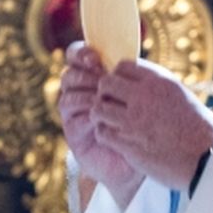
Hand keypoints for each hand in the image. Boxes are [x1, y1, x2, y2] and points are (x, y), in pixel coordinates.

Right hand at [59, 43, 142, 206]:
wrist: (144, 158)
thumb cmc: (146, 123)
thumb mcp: (141, 96)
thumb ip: (131, 77)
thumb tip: (132, 58)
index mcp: (95, 78)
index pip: (79, 57)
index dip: (82, 53)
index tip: (95, 57)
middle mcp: (81, 93)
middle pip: (69, 73)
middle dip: (81, 71)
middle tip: (98, 75)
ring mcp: (75, 113)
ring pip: (67, 93)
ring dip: (83, 91)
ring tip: (100, 96)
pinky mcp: (74, 132)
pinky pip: (71, 116)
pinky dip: (84, 112)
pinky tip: (98, 113)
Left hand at [90, 59, 212, 190]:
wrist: (208, 160)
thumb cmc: (205, 133)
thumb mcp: (186, 100)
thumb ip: (165, 92)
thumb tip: (155, 90)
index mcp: (161, 82)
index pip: (124, 66)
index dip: (118, 77)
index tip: (121, 89)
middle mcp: (144, 97)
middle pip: (106, 83)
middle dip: (105, 94)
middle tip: (111, 106)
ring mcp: (133, 120)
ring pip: (98, 108)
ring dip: (101, 116)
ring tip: (110, 124)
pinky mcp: (128, 143)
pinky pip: (102, 132)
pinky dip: (105, 135)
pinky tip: (115, 140)